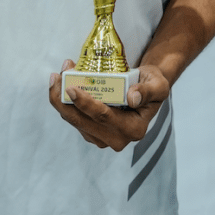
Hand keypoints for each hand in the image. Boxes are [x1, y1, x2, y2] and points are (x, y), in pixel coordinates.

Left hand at [48, 60, 168, 151]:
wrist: (147, 89)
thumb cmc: (152, 84)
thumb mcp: (158, 84)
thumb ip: (148, 91)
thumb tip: (132, 98)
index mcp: (134, 129)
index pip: (104, 117)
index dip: (85, 103)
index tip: (70, 88)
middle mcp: (117, 139)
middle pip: (82, 122)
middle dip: (64, 100)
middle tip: (56, 77)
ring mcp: (103, 138)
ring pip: (74, 121)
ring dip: (61, 100)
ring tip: (58, 76)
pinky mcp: (93, 133)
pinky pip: (74, 118)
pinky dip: (65, 102)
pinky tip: (62, 84)